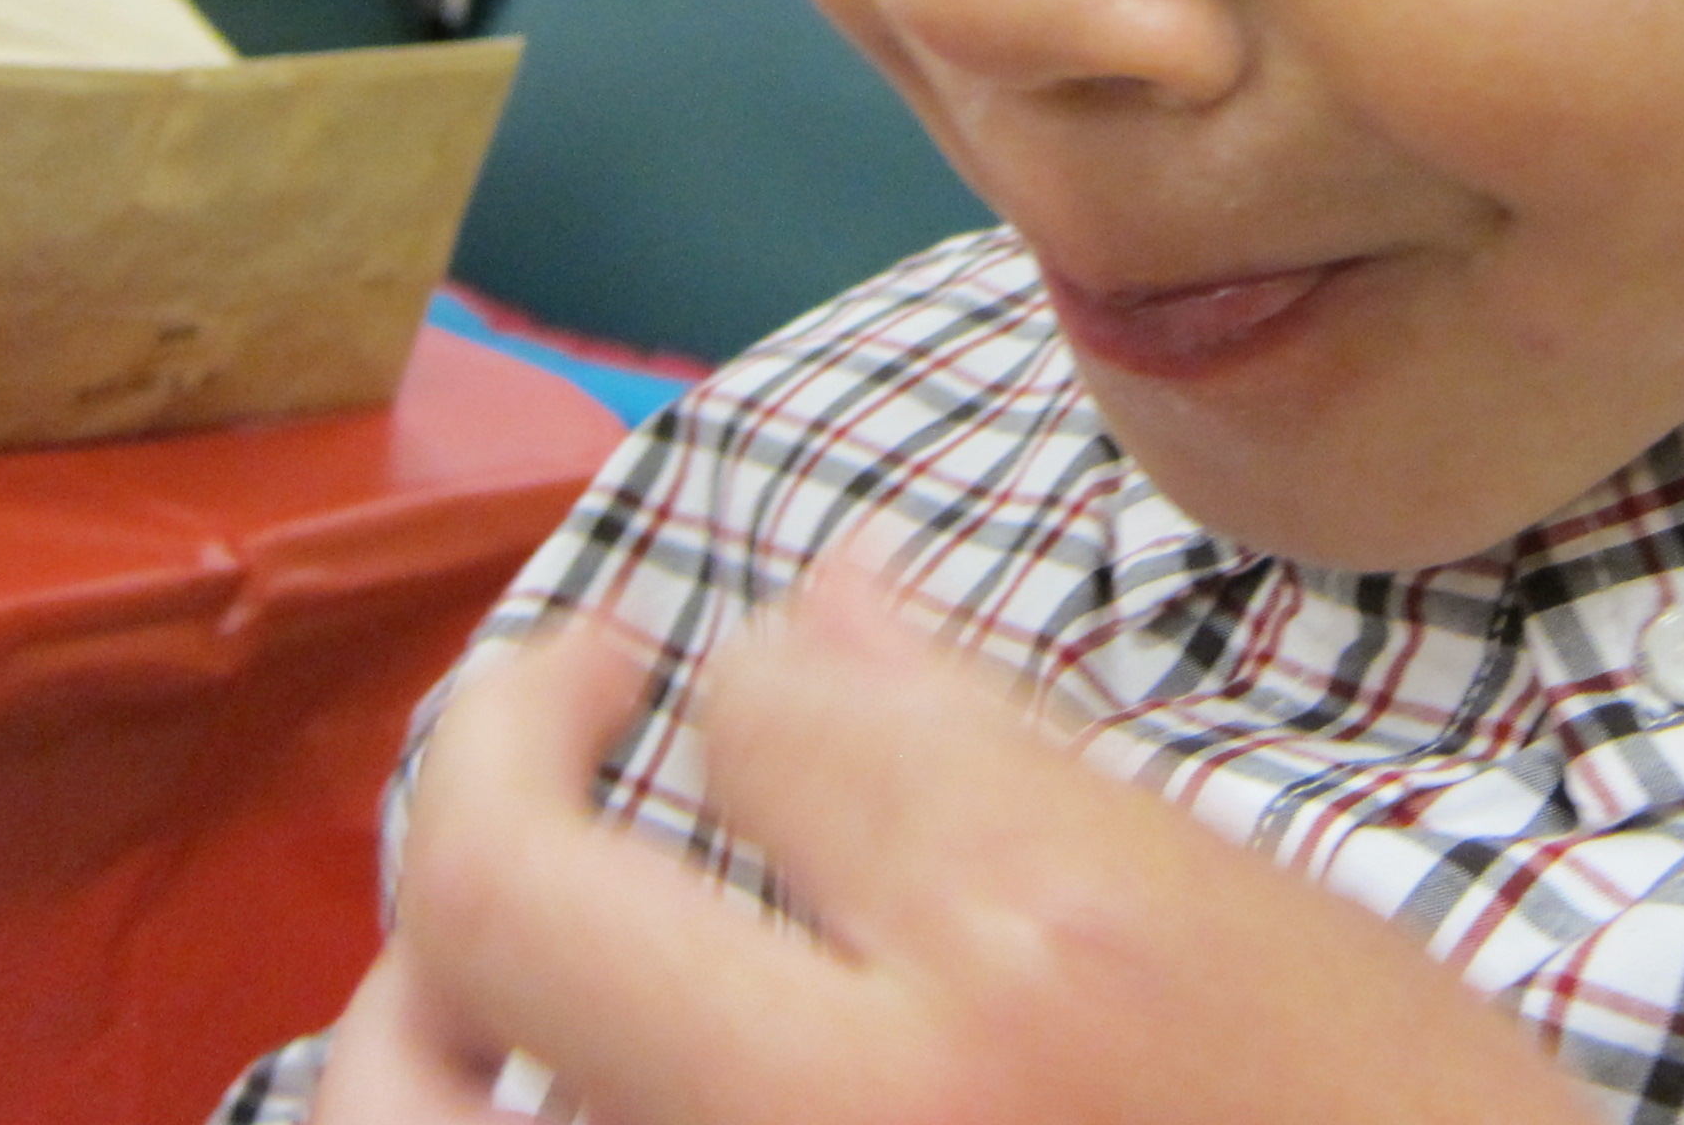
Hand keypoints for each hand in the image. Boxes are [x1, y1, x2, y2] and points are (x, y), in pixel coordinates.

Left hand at [320, 576, 1591, 1124]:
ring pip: (400, 1123)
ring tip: (481, 944)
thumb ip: (1019, 769)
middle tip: (570, 696)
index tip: (803, 684)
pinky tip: (546, 1115)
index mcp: (1036, 949)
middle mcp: (850, 1113)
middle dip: (502, 740)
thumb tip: (824, 610)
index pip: (761, 708)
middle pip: (503, 888)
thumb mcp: (1284, 936)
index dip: (770, 671)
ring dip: (406, 1008)